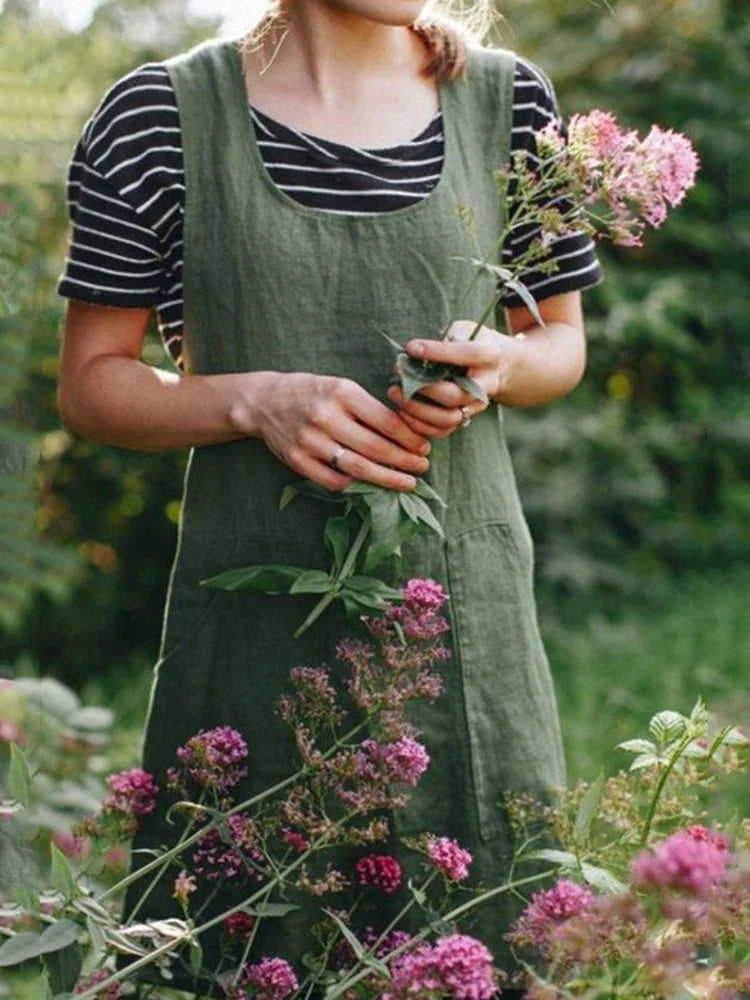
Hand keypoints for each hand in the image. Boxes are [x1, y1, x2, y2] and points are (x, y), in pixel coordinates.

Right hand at [252, 372, 430, 491]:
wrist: (264, 402)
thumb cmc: (310, 393)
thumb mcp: (340, 387)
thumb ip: (368, 408)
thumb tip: (405, 433)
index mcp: (341, 393)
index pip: (385, 420)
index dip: (410, 438)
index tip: (424, 447)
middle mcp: (325, 416)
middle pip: (375, 447)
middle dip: (405, 461)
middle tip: (422, 467)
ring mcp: (309, 441)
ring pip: (357, 467)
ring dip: (387, 478)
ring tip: (407, 482)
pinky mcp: (297, 460)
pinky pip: (333, 480)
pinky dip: (355, 484)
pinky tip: (370, 484)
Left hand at [387, 321, 517, 437]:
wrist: (497, 367)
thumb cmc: (472, 343)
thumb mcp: (464, 330)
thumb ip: (446, 338)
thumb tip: (415, 352)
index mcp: (487, 356)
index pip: (463, 354)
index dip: (436, 352)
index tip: (410, 348)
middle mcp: (484, 385)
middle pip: (454, 395)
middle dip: (423, 389)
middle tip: (399, 378)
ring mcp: (475, 406)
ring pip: (448, 419)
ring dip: (417, 411)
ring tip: (396, 395)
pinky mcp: (464, 419)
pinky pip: (442, 431)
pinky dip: (419, 425)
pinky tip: (402, 411)